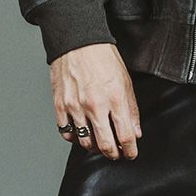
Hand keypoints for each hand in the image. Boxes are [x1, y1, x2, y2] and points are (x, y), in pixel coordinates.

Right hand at [50, 44, 141, 160]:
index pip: (126, 136)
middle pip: (105, 145)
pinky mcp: (60, 105)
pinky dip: (75, 138)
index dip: (130, 151)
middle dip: (113, 154)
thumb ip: (131, 110)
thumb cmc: (102, 58)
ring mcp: (75, 107)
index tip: (131, 154)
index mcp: (115, 99)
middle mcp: (95, 105)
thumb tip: (135, 132)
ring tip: (99, 143)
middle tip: (116, 153)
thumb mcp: (126, 82)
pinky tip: (81, 133)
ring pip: (85, 143)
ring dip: (94, 147)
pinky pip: (67, 132)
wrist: (77, 40)